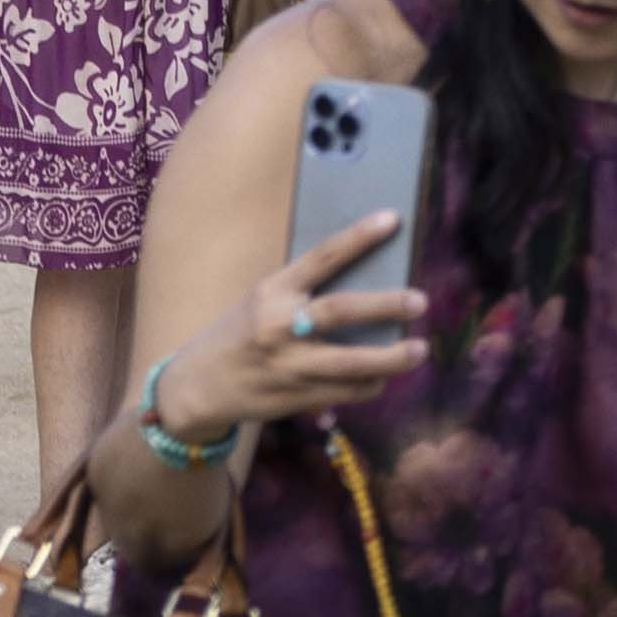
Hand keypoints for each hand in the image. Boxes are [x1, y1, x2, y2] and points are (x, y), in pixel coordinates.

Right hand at [182, 211, 425, 428]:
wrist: (195, 386)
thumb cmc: (240, 333)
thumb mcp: (262, 301)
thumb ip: (305, 292)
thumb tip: (371, 278)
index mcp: (272, 291)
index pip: (321, 257)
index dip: (358, 237)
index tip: (393, 219)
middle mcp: (280, 326)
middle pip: (340, 312)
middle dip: (385, 306)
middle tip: (421, 301)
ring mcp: (288, 365)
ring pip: (349, 363)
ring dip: (390, 358)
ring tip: (420, 350)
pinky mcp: (294, 397)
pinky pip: (344, 391)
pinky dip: (370, 384)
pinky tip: (384, 376)